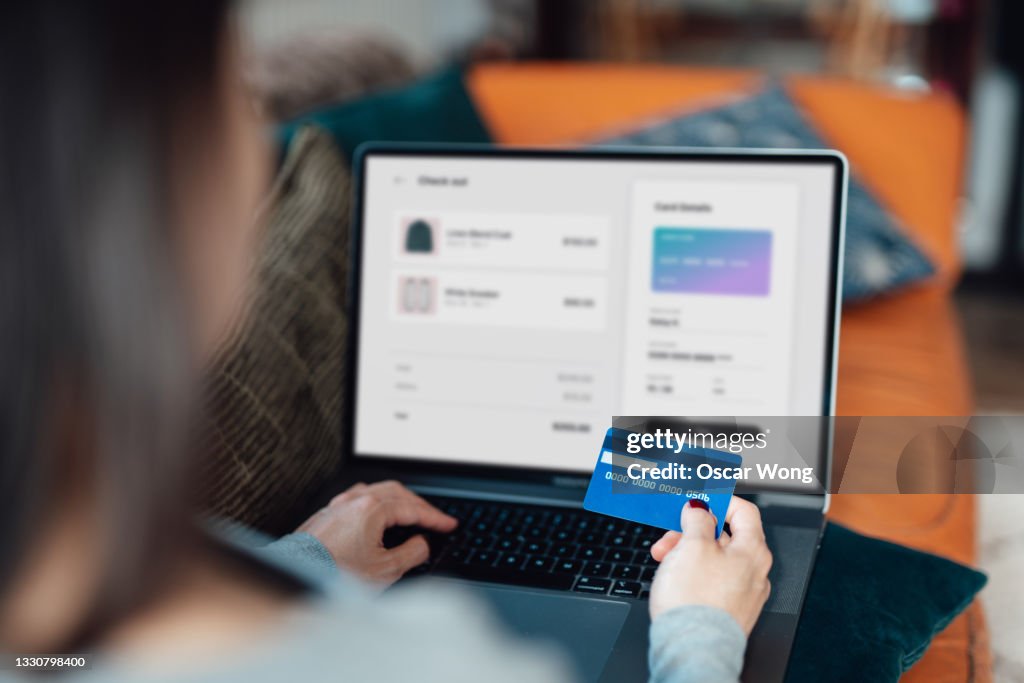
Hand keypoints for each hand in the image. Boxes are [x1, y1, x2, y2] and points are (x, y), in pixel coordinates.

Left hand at [296, 481, 457, 585]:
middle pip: (397, 492)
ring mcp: (338, 505)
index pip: (413, 508)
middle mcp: (354, 500)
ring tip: (408, 515)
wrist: (296, 579)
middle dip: (419, 505)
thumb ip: (412, 553)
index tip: (449, 524)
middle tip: (433, 518)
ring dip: (397, 501)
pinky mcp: (326, 515)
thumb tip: (422, 543)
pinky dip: (377, 505)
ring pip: (376, 491)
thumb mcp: (386, 570)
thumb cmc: (334, 575)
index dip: (435, 517)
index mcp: (372, 508)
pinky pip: (358, 500)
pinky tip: (377, 519)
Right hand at [648, 498, 771, 633]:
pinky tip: (675, 579)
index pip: (744, 512)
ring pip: (715, 560)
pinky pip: (712, 582)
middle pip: (725, 537)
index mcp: (753, 551)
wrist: (692, 649)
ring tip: (663, 559)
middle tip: (669, 536)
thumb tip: (699, 508)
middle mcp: (755, 572)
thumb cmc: (696, 601)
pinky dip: (693, 574)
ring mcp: (743, 594)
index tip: (698, 500)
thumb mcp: (692, 546)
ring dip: (687, 553)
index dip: (720, 501)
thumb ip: (697, 520)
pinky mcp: (728, 611)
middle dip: (692, 532)